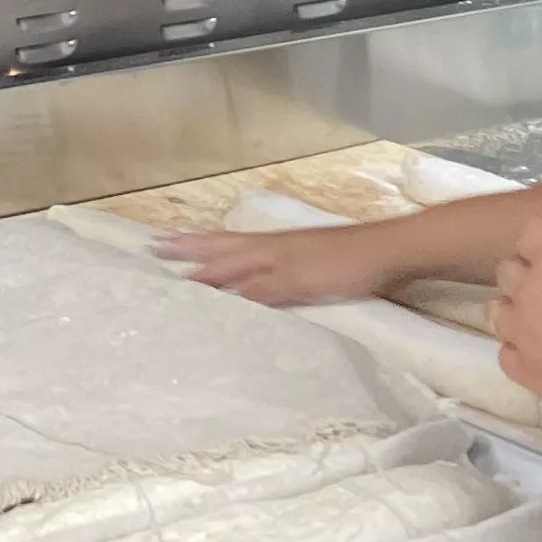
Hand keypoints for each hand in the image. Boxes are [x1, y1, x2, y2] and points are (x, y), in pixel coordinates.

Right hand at [160, 223, 404, 306]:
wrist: (387, 251)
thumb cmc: (343, 267)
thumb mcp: (298, 284)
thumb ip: (260, 290)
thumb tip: (218, 298)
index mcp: (263, 253)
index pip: (217, 264)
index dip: (189, 271)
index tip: (153, 271)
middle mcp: (268, 247)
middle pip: (219, 247)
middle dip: (188, 248)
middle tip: (155, 244)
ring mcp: (284, 248)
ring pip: (235, 246)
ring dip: (206, 246)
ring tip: (184, 243)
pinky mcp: (299, 254)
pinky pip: (252, 253)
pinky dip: (233, 253)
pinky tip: (238, 260)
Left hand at [493, 216, 541, 425]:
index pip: (529, 233)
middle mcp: (530, 290)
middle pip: (507, 270)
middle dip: (527, 274)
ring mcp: (521, 332)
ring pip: (496, 311)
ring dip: (516, 311)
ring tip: (541, 323)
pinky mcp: (524, 370)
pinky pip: (505, 353)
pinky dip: (520, 351)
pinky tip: (541, 355)